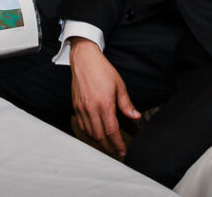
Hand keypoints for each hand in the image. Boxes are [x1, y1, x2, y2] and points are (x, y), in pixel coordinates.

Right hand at [69, 37, 140, 156]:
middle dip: (109, 147)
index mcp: (104, 104)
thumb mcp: (119, 85)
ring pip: (90, 133)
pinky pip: (82, 126)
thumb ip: (126, 103)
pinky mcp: (76, 107)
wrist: (84, 60)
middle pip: (100, 136)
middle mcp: (91, 108)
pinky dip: (89, 133)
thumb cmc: (102, 70)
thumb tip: (135, 116)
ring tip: (108, 145)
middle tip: (116, 152)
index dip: (117, 143)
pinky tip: (95, 134)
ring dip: (99, 142)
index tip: (122, 150)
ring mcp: (82, 108)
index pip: (112, 131)